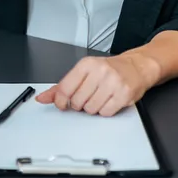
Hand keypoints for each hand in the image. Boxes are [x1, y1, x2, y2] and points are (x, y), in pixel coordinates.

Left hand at [35, 53, 158, 116]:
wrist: (135, 67)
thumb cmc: (107, 70)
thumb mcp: (83, 72)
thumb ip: (62, 86)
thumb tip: (43, 97)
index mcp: (85, 64)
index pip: (65, 88)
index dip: (61, 100)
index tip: (61, 103)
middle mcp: (99, 71)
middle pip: (77, 101)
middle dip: (79, 103)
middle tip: (86, 96)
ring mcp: (112, 83)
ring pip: (91, 109)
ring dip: (92, 108)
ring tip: (99, 97)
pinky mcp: (123, 95)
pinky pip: (105, 113)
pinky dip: (104, 111)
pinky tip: (108, 101)